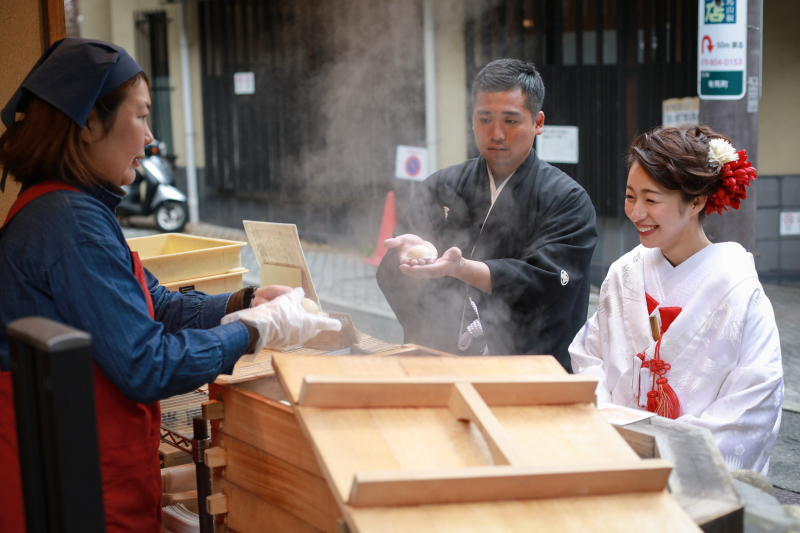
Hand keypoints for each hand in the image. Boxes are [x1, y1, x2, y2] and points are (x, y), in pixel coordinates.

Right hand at [221, 287, 341, 352]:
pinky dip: (292, 328)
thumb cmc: (278, 312)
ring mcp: (294, 340)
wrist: (259, 327)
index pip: (324, 323)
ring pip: (302, 333)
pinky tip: (286, 323)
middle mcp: (304, 334)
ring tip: (302, 319)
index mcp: (310, 324)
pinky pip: (291, 335)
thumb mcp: (288, 298)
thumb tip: (300, 292)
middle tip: (318, 317)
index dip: (332, 323)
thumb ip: (297, 295)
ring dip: (303, 326)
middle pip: (313, 329)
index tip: (339, 325)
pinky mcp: (283, 343)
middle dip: (317, 324)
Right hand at [384, 234, 438, 265]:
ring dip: (422, 264)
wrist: (418, 241)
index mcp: (405, 260)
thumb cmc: (407, 241)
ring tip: (422, 261)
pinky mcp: (429, 260)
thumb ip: (394, 242)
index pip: (404, 263)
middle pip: (413, 265)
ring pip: (422, 265)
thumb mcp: (400, 240)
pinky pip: (430, 262)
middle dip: (414, 264)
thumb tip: (385, 243)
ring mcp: (421, 262)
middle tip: (414, 261)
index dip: (404, 262)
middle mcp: (413, 263)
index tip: (405, 260)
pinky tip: (432, 260)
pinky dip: (431, 261)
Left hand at [398, 247, 461, 278]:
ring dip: (409, 271)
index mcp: (439, 269)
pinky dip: (410, 270)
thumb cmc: (455, 258)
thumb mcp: (456, 254)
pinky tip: (404, 266)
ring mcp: (429, 274)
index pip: (429, 269)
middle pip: (421, 273)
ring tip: (401, 266)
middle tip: (402, 266)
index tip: (412, 267)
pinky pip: (417, 272)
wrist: (453, 265)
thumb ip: (455, 253)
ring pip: (417, 273)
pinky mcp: (426, 272)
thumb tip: (455, 252)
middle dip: (411, 270)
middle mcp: (433, 273)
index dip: (421, 269)